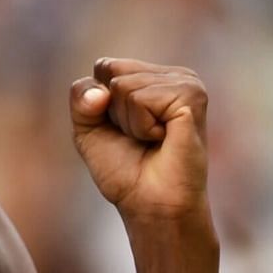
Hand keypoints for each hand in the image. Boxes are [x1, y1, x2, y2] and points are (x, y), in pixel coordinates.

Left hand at [70, 57, 210, 225]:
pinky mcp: (191, 97)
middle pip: (112, 72)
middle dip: (114, 113)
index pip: (105, 66)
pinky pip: (140, 99)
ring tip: (153, 140)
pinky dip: (142, 126)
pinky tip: (164, 139)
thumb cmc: (126, 172)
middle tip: (140, 139)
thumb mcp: (88, 130)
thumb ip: (81, 98)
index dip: (99, 104)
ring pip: (124, 86)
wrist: (151, 205)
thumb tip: (101, 91)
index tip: (123, 131)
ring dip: (130, 123)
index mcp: (154, 77)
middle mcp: (173, 75)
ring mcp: (186, 83)